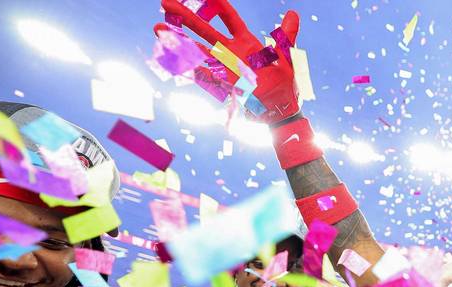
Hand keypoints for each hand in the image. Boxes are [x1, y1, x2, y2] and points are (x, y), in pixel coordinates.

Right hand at [158, 0, 301, 121]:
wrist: (280, 109)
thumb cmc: (283, 84)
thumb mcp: (286, 57)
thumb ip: (286, 35)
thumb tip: (293, 13)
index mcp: (247, 43)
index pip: (230, 19)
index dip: (218, 5)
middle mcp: (232, 52)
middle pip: (205, 30)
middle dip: (186, 16)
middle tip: (165, 2)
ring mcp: (225, 66)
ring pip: (198, 49)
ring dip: (178, 39)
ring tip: (158, 28)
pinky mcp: (223, 82)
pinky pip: (202, 72)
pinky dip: (188, 64)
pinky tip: (171, 56)